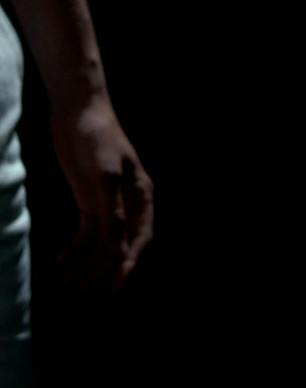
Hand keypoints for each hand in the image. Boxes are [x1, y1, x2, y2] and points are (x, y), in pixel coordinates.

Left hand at [50, 95, 153, 290]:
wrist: (78, 112)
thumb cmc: (98, 137)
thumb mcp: (105, 175)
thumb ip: (112, 213)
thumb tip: (117, 250)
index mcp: (142, 194)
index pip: (140, 237)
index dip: (129, 263)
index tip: (115, 285)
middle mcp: (128, 202)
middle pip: (121, 244)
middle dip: (105, 270)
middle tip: (86, 293)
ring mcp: (108, 202)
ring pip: (101, 242)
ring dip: (86, 264)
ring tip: (68, 283)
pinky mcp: (89, 200)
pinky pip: (86, 233)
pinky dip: (75, 249)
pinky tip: (61, 261)